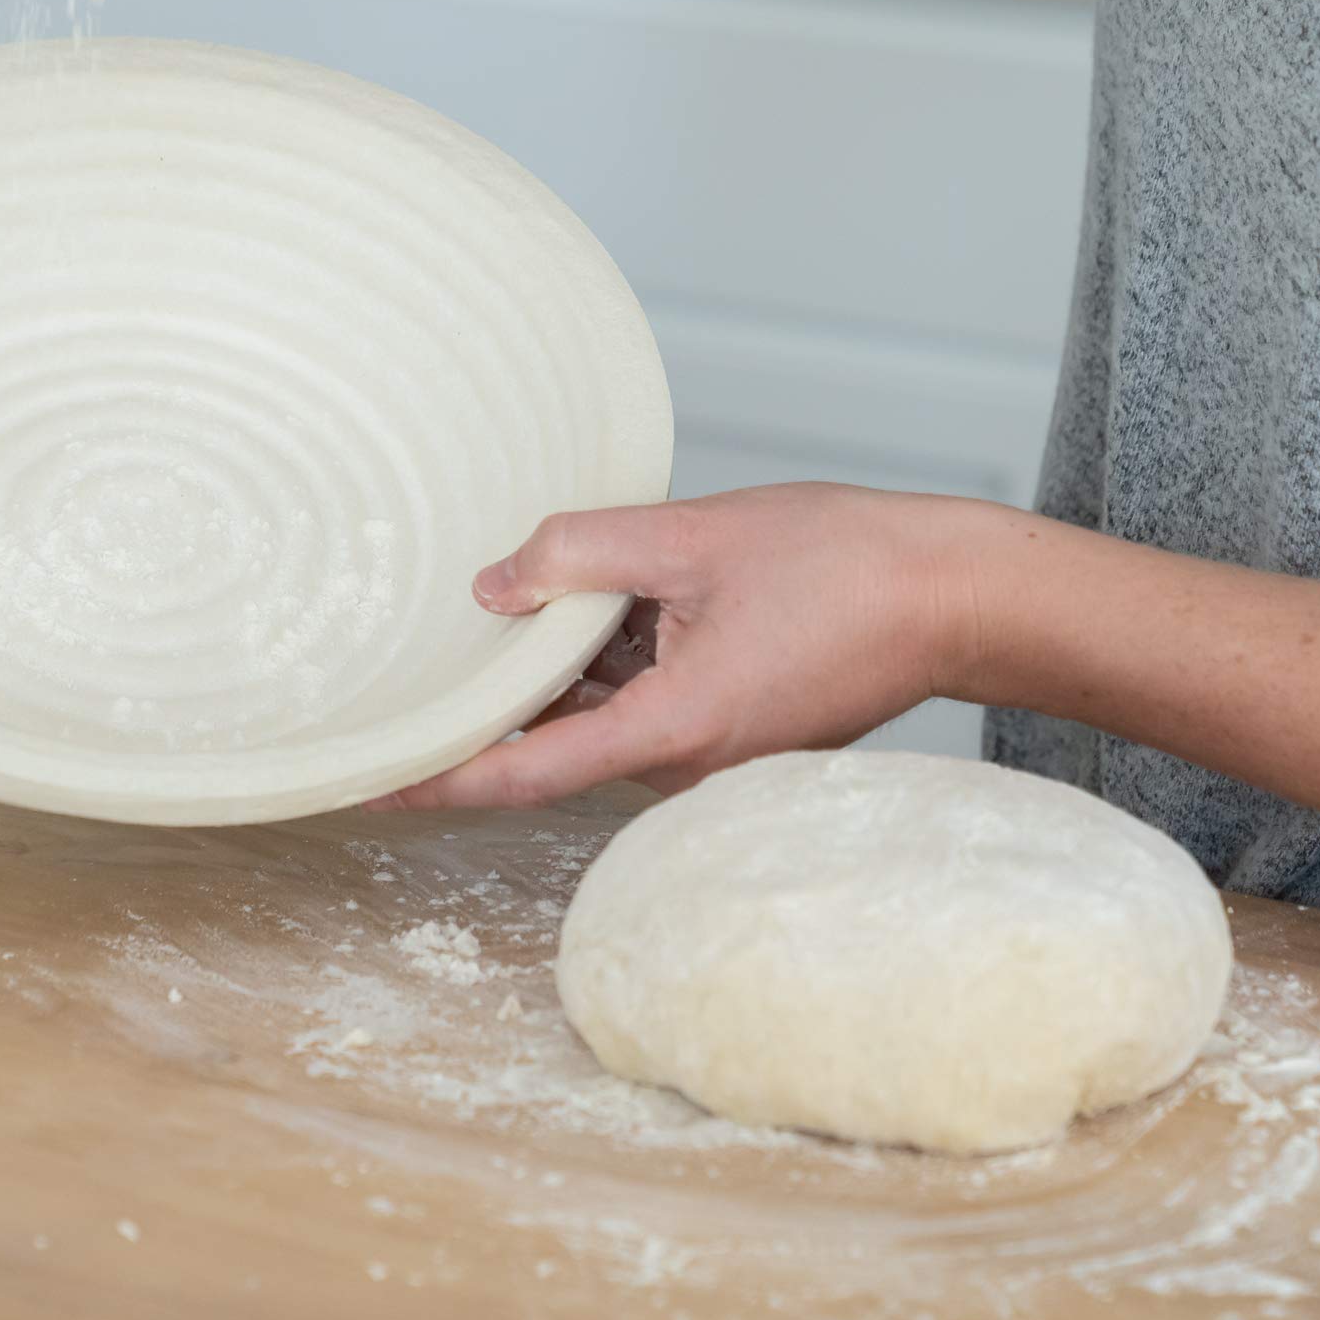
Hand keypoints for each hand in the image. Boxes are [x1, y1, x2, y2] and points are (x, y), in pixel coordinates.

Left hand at [371, 484, 979, 809]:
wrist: (954, 594)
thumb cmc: (849, 566)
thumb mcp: (694, 536)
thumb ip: (581, 552)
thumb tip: (494, 584)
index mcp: (673, 730)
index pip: (524, 773)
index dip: (436, 779)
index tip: (366, 783)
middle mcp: (685, 762)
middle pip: (552, 738)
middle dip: (487, 699)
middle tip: (406, 662)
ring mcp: (708, 749)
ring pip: (595, 713)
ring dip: (552, 668)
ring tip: (487, 613)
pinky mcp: (725, 724)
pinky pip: (638, 699)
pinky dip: (603, 658)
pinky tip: (578, 601)